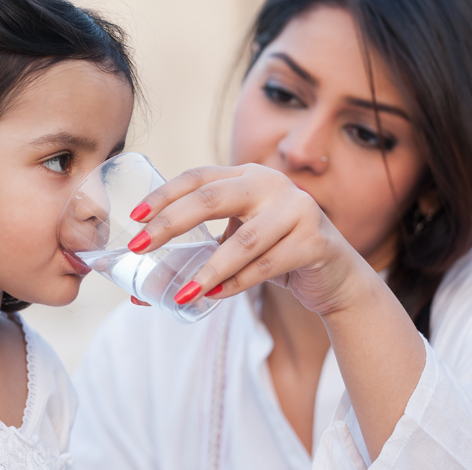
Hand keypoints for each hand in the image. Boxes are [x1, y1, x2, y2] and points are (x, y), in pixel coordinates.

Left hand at [128, 164, 369, 316]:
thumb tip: (141, 288)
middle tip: (140, 247)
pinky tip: (214, 296)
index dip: (163, 195)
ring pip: (242, 241)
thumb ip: (202, 247)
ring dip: (207, 270)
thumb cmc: (276, 255)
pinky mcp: (315, 241)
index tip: (134, 217)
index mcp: (247, 176)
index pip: (197, 177)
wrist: (336, 276)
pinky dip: (237, 283)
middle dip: (170, 223)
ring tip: (180, 293)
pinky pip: (267, 266)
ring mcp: (297, 209)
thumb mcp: (239, 239)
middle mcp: (271, 184)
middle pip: (211, 198)